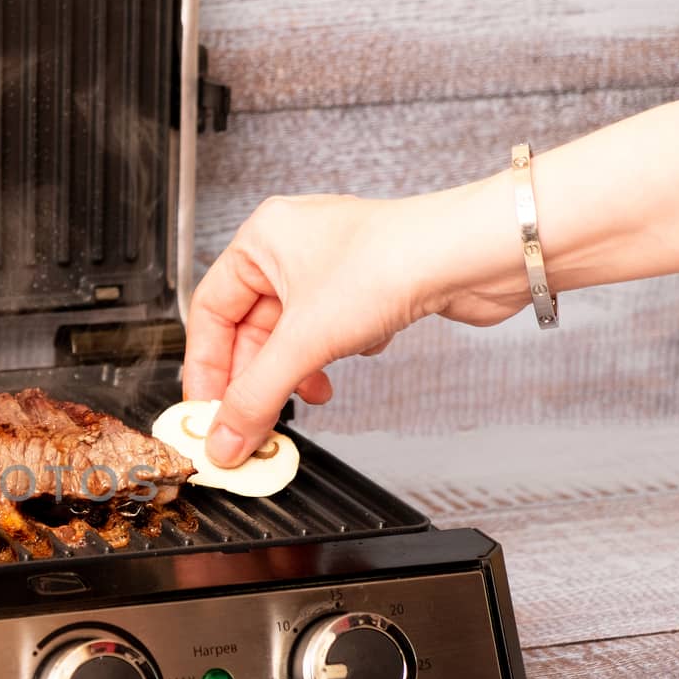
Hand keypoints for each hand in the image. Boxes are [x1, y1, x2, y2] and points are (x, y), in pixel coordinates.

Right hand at [183, 186, 527, 465]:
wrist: (474, 255)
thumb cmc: (393, 259)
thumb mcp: (305, 341)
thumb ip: (256, 397)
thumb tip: (223, 439)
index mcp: (262, 239)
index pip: (210, 313)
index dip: (205, 367)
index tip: (206, 412)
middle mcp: (292, 248)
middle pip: (250, 330)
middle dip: (256, 380)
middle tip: (248, 423)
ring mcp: (332, 268)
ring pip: (292, 336)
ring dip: (298, 373)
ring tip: (308, 395)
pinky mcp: (367, 289)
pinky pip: (330, 334)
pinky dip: (336, 354)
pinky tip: (356, 354)